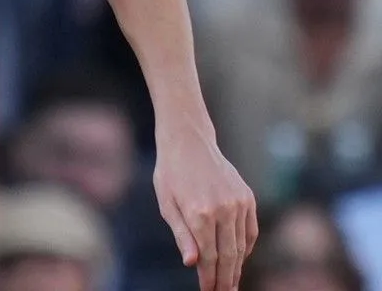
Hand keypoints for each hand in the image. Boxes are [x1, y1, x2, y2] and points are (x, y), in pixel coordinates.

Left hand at [154, 123, 257, 290]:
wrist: (189, 140)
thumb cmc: (171, 172)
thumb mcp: (166, 202)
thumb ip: (181, 234)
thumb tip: (191, 263)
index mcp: (200, 212)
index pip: (208, 256)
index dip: (208, 277)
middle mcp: (223, 209)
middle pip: (228, 255)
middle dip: (225, 278)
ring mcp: (239, 203)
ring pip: (242, 245)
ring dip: (238, 267)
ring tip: (231, 282)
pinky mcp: (247, 197)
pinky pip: (251, 230)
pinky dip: (246, 248)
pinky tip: (239, 259)